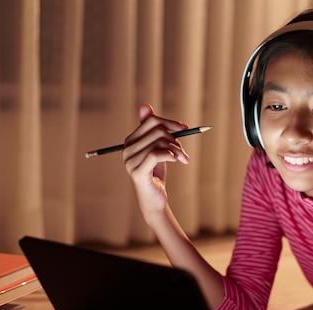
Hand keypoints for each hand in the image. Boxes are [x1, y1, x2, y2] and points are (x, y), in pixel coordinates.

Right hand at [122, 104, 189, 218]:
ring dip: (177, 149)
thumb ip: (153, 130)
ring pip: (159, 142)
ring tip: (184, 158)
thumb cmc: (156, 174)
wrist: (154, 199)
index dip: (170, 123)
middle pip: (157, 130)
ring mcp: (130, 161)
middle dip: (175, 137)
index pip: (151, 121)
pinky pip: (156, 154)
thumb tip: (145, 106)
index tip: (185, 128)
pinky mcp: (137, 172)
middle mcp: (127, 149)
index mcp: (130, 141)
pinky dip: (171, 154)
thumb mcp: (157, 149)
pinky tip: (178, 160)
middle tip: (184, 151)